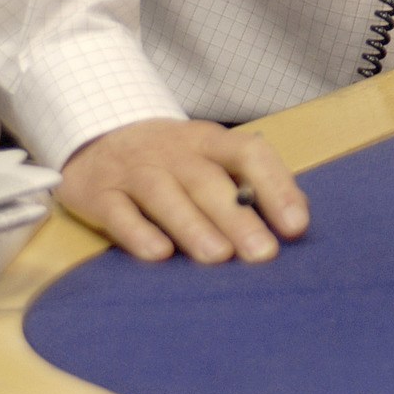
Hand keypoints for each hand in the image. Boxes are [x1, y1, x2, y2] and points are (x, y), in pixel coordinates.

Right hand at [56, 118, 308, 263]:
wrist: (96, 137)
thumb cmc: (170, 158)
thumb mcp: (209, 157)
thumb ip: (249, 183)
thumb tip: (297, 218)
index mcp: (208, 140)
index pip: (249, 153)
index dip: (276, 186)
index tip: (297, 226)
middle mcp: (172, 151)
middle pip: (207, 180)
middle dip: (237, 217)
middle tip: (263, 254)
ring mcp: (133, 170)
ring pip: (163, 194)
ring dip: (192, 226)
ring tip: (218, 257)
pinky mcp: (97, 193)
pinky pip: (117, 212)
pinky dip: (137, 232)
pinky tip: (158, 254)